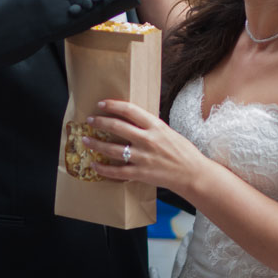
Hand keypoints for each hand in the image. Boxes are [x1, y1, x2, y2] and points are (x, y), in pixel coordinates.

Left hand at [84, 99, 204, 195]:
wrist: (192, 173)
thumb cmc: (183, 151)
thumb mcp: (167, 131)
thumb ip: (150, 127)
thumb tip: (133, 121)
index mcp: (155, 126)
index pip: (129, 110)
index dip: (113, 105)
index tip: (101, 104)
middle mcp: (147, 139)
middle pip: (117, 127)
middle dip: (100, 122)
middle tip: (89, 120)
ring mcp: (142, 157)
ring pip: (112, 149)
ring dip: (96, 144)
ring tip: (85, 140)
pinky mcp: (140, 173)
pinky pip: (117, 171)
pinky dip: (103, 168)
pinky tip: (94, 164)